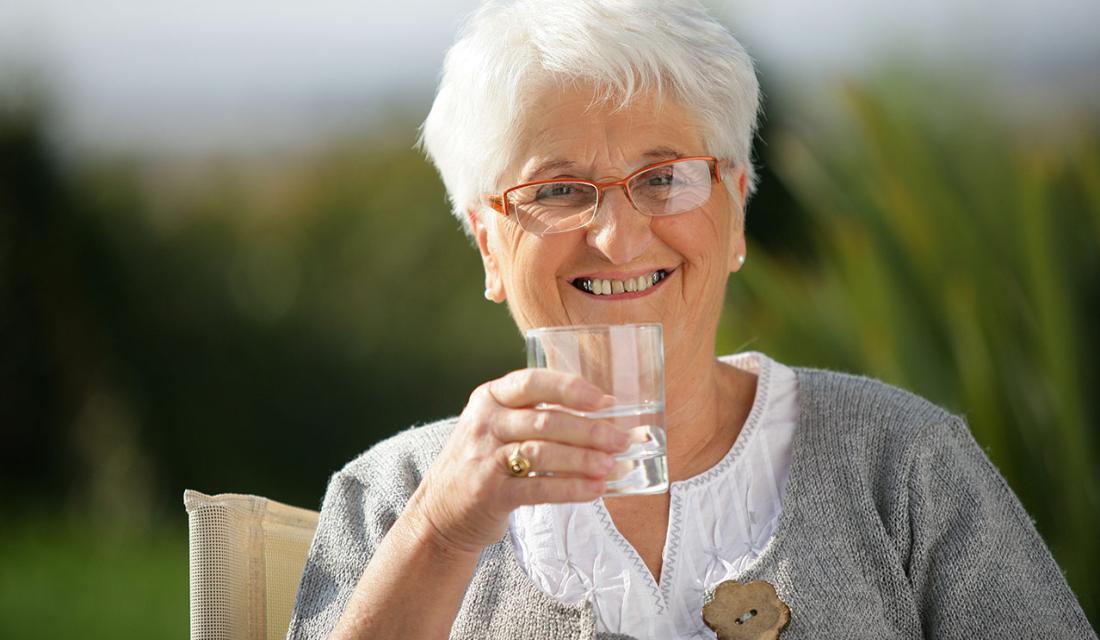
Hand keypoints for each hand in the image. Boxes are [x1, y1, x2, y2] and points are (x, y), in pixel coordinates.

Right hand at [410, 369, 629, 553]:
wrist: (440, 511)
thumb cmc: (483, 462)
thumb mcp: (499, 426)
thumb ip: (540, 414)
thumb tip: (606, 408)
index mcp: (490, 397)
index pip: (531, 382)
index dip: (569, 388)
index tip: (601, 400)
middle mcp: (485, 423)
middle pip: (545, 420)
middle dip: (589, 431)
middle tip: (621, 440)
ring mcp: (484, 458)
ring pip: (543, 452)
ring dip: (583, 459)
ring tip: (612, 465)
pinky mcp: (490, 492)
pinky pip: (538, 487)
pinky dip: (571, 488)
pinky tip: (595, 490)